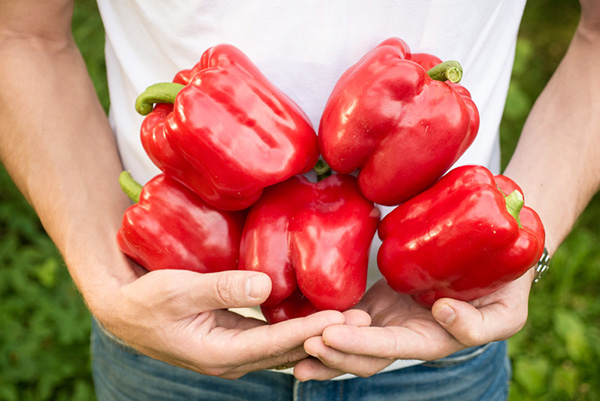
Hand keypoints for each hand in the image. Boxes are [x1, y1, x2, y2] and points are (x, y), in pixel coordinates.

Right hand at [95, 264, 345, 378]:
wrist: (123, 312)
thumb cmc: (145, 300)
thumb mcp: (177, 290)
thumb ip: (220, 287)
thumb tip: (266, 284)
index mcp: (218, 354)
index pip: (274, 343)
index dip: (309, 331)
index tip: (341, 318)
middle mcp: (232, 360)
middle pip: (289, 351)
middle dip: (326, 335)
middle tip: (363, 318)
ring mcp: (235, 352)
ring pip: (285, 346)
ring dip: (318, 332)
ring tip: (352, 315)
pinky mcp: (235, 339)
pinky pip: (274, 337)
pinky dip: (298, 328)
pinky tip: (318, 313)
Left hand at [294, 271, 533, 379]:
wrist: (494, 258)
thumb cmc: (506, 286)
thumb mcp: (507, 312)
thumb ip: (479, 325)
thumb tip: (443, 313)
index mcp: (431, 341)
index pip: (389, 349)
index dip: (358, 347)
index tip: (329, 336)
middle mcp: (405, 335)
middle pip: (362, 353)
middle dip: (330, 353)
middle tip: (300, 343)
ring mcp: (389, 317)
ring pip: (349, 338)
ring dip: (321, 343)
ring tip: (289, 340)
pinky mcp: (378, 298)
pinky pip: (347, 313)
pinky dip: (324, 319)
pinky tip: (299, 316)